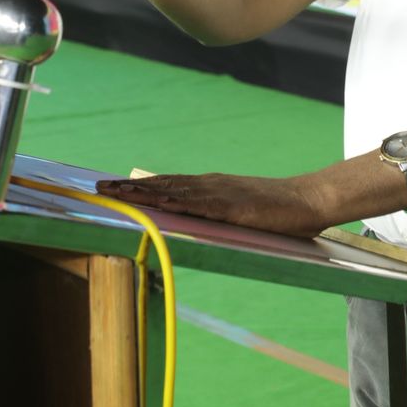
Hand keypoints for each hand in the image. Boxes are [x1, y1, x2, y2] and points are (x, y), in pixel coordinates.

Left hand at [94, 173, 332, 238]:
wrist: (308, 200)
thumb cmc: (277, 210)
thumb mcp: (239, 212)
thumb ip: (217, 214)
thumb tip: (195, 223)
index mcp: (210, 186)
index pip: (167, 184)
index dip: (137, 186)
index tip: (111, 187)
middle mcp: (210, 184)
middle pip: (162, 183)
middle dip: (128, 188)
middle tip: (98, 188)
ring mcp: (221, 193)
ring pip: (173, 190)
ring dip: (142, 192)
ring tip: (116, 193)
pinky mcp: (232, 206)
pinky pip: (198, 203)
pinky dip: (174, 201)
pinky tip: (156, 202)